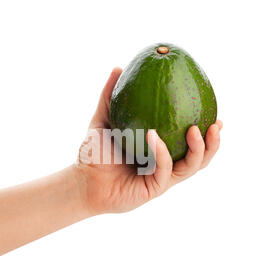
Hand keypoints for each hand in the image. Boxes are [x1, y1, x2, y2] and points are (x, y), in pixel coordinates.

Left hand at [75, 68, 222, 214]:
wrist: (82, 181)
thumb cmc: (94, 153)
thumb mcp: (103, 120)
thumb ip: (110, 96)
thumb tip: (118, 67)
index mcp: (159, 151)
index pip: (187, 141)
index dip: (204, 129)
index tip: (212, 110)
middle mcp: (163, 164)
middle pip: (198, 157)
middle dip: (212, 143)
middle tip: (217, 123)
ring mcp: (159, 178)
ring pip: (190, 167)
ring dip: (199, 149)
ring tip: (198, 129)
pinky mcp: (152, 189)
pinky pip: (164, 170)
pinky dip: (162, 152)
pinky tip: (153, 135)